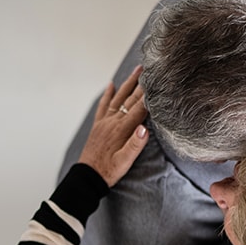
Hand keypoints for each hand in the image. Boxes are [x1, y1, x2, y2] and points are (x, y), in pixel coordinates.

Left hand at [77, 67, 148, 185]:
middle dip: (141, 83)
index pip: (139, 108)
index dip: (149, 94)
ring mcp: (105, 122)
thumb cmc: (109, 170)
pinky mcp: (99, 125)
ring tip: (136, 71)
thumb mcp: (125, 162)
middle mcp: (113, 122)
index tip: (157, 81)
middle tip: (149, 68)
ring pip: (118, 98)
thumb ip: (135, 145)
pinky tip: (111, 84)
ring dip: (127, 83)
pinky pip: (103, 105)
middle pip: (130, 99)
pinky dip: (108, 94)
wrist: (88, 176)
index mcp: (122, 129)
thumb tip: (145, 129)